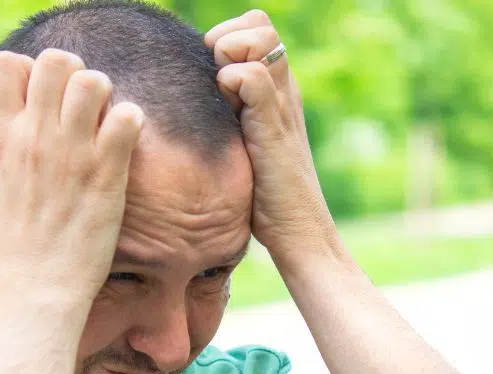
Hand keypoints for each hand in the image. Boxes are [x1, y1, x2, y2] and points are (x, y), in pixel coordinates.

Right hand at [0, 49, 145, 304]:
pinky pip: (127, 119)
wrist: (38, 293)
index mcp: (1, 140)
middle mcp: (35, 139)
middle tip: (78, 101)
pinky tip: (123, 142)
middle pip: (56, 61)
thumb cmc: (5, 250)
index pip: (6, 64)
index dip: (26, 70)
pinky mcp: (107, 175)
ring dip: (102, 92)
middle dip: (71, 72)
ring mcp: (73, 154)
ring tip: (102, 119)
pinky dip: (130, 120)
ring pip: (94, 81)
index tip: (38, 97)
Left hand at [205, 11, 334, 259]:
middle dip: (226, 37)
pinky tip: (228, 108)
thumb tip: (194, 102)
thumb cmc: (267, 198)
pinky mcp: (274, 126)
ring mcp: (281, 104)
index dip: (228, 34)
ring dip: (229, 54)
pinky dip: (232, 82)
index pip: (257, 25)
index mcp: (277, 89)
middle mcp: (283, 89)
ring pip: (260, 38)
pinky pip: (254, 77)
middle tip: (215, 78)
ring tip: (223, 94)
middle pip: (259, 22)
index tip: (212, 72)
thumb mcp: (245, 145)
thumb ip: (231, 116)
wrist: (298, 232)